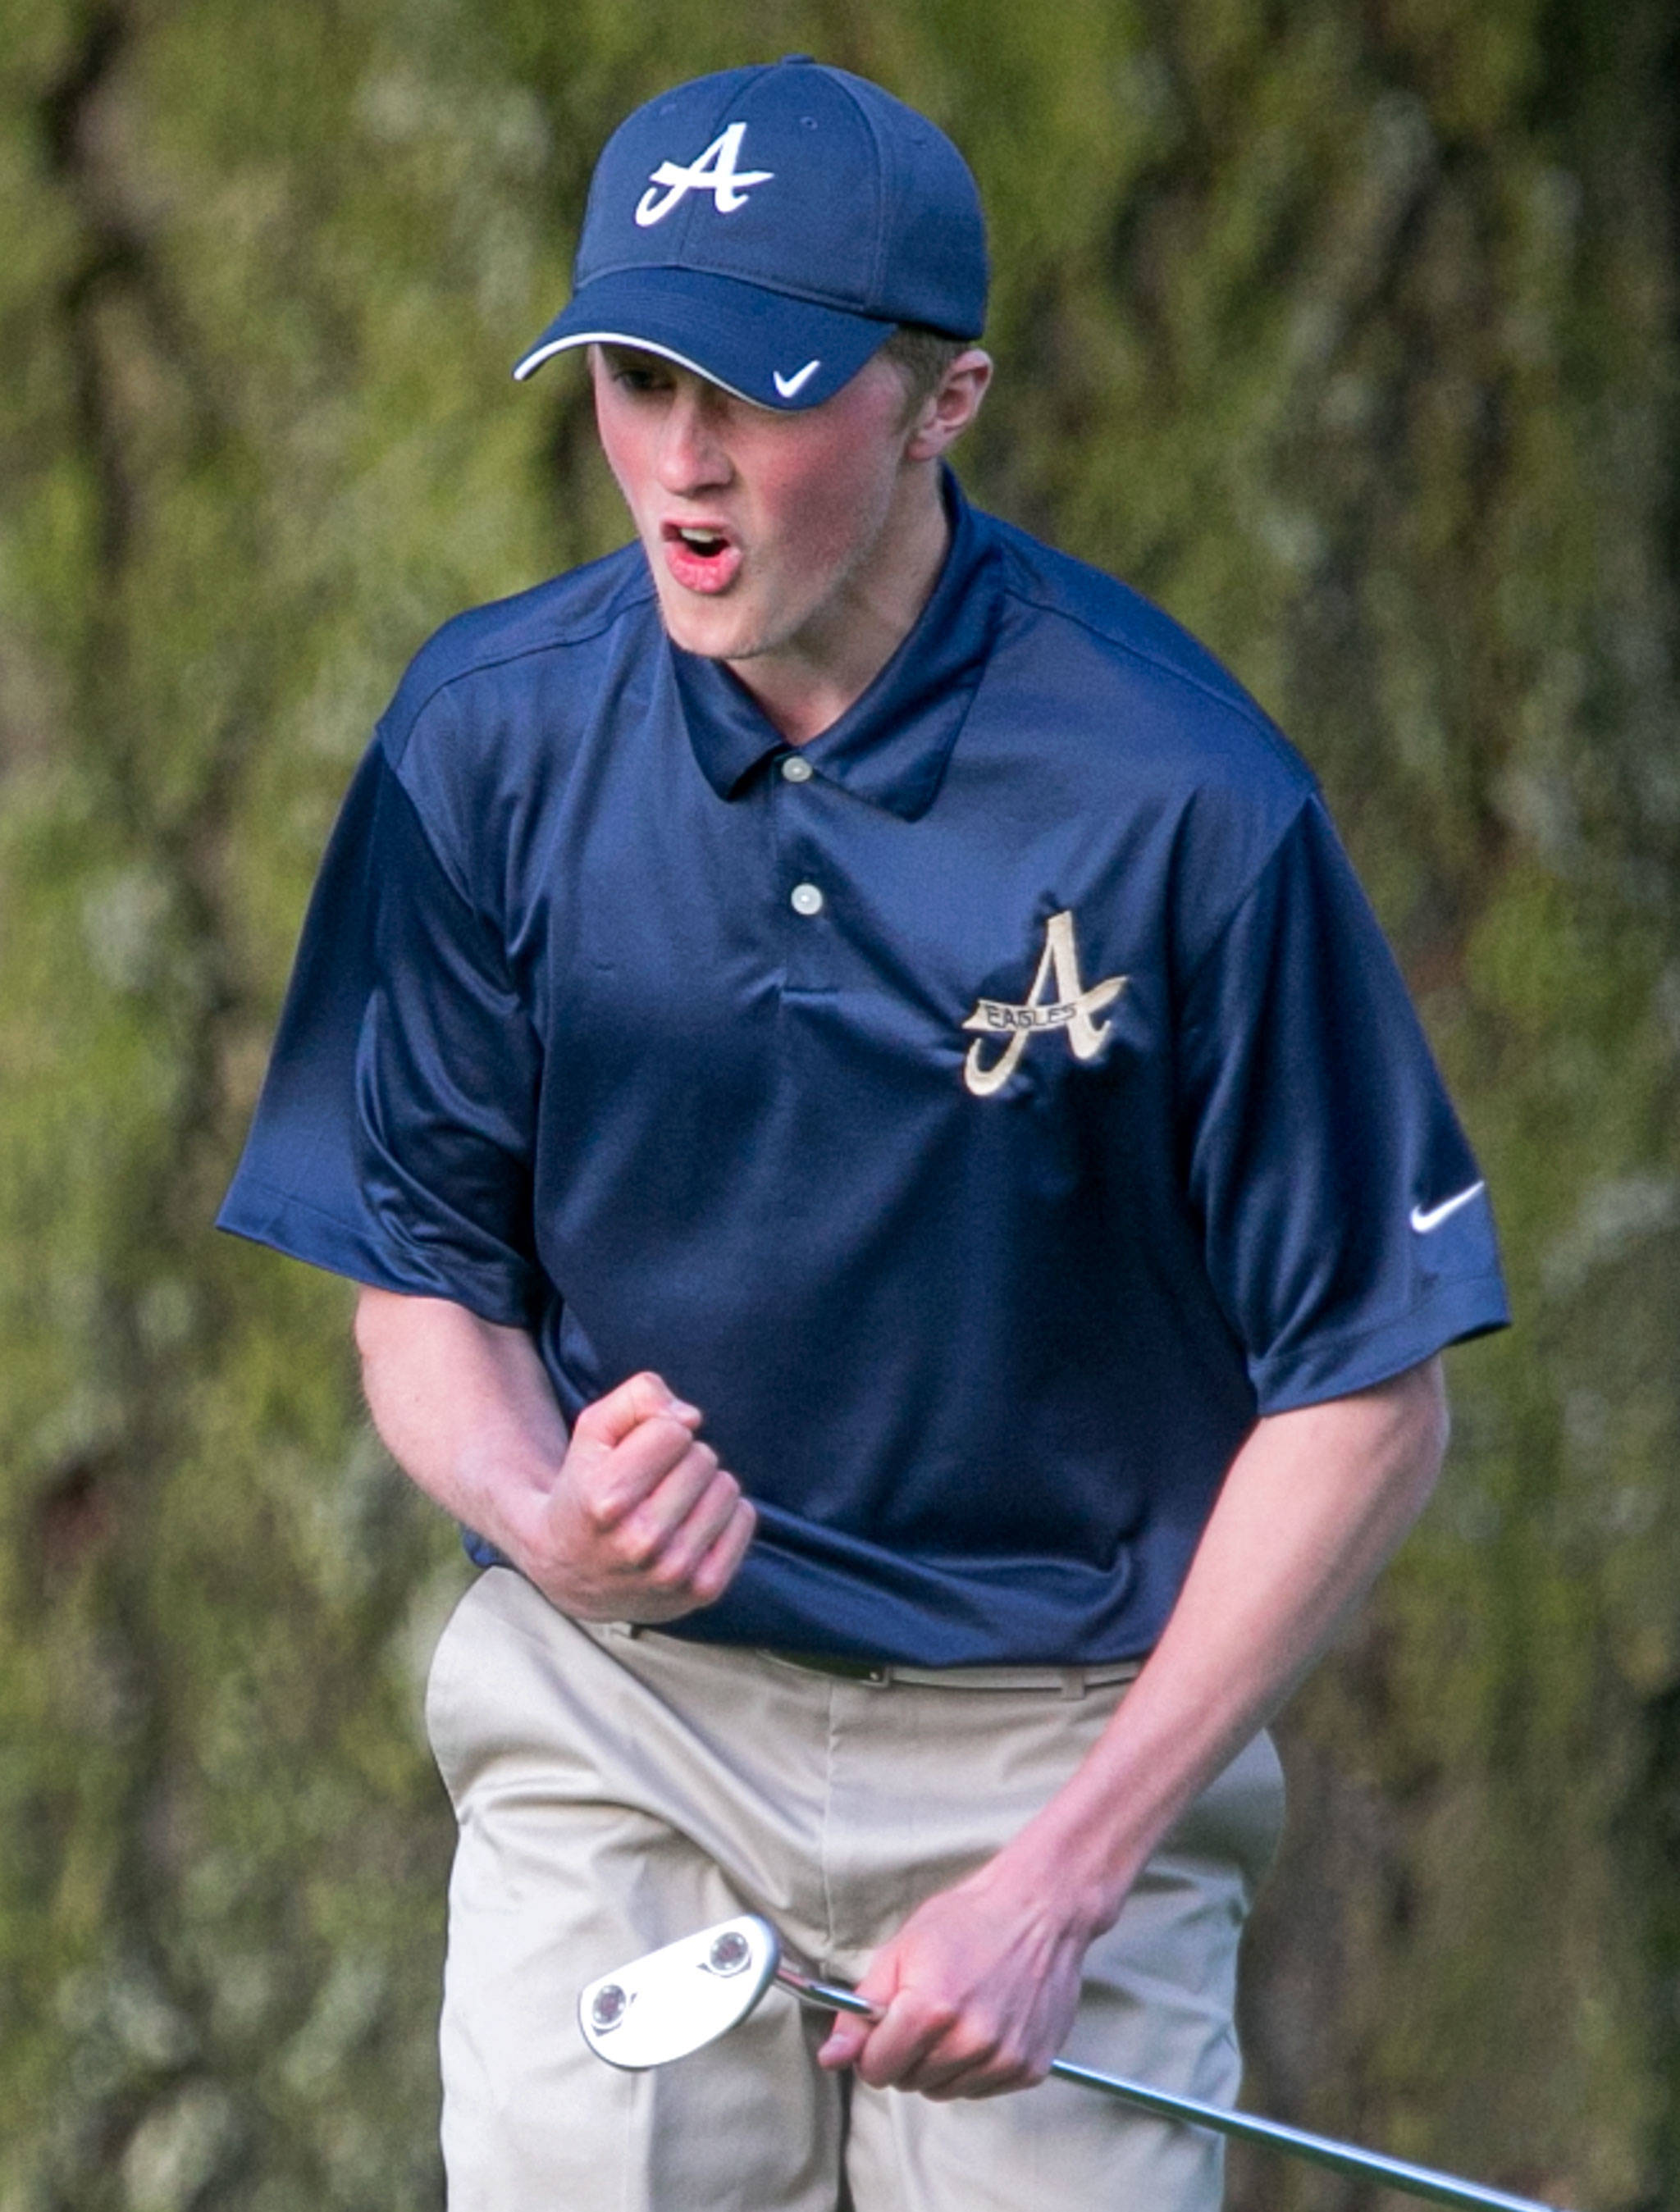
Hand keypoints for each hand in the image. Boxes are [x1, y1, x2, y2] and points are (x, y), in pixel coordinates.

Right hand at [523, 1371, 755, 1622]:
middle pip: (703, 1457)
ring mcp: (675, 1571)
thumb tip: (691, 1417)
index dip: (657, 1433)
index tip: (637, 1456)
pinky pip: (744, 1518)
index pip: (673, 1431)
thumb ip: (637, 1398)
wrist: (572, 1573)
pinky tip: (690, 1525)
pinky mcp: (704, 1590)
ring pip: (727, 1486)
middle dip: (681, 1459)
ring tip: (671, 1504)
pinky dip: (724, 1513)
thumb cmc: (587, 1489)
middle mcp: (642, 1541)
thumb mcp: (592, 1431)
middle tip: (653, 1483)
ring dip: (704, 1486)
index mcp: (608, 1499)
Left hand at [816, 1855, 1095, 2098]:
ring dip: (940, 2063)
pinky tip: (984, 2025)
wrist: (1039, 1910)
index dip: (872, 2048)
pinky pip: (982, 2089)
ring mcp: (1003, 2058)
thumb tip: (832, 2057)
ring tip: (957, 2016)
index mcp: (929, 2010)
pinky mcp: (1030, 2068)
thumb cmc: (968, 1921)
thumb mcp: (901, 1950)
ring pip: (945, 2091)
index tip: (882, 2029)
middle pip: (909, 2081)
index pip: (876, 2069)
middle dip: (906, 2053)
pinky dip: (975, 2067)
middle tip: (925, 2012)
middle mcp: (968, 2042)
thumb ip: (860, 2009)